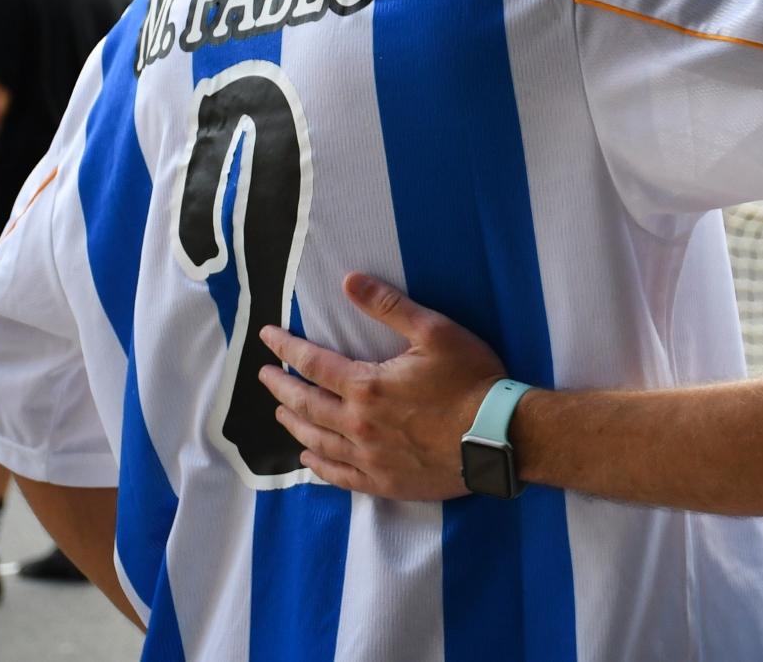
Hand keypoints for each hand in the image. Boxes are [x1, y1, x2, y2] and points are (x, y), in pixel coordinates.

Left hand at [258, 272, 508, 500]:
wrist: (499, 437)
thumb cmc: (471, 381)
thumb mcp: (435, 332)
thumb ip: (389, 306)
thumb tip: (349, 280)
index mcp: (366, 386)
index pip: (312, 364)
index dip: (286, 348)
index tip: (267, 337)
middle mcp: (357, 425)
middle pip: (305, 405)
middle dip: (280, 387)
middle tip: (264, 377)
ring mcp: (369, 458)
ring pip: (316, 441)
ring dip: (293, 424)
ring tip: (281, 412)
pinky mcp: (384, 482)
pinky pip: (339, 476)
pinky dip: (318, 466)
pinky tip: (309, 459)